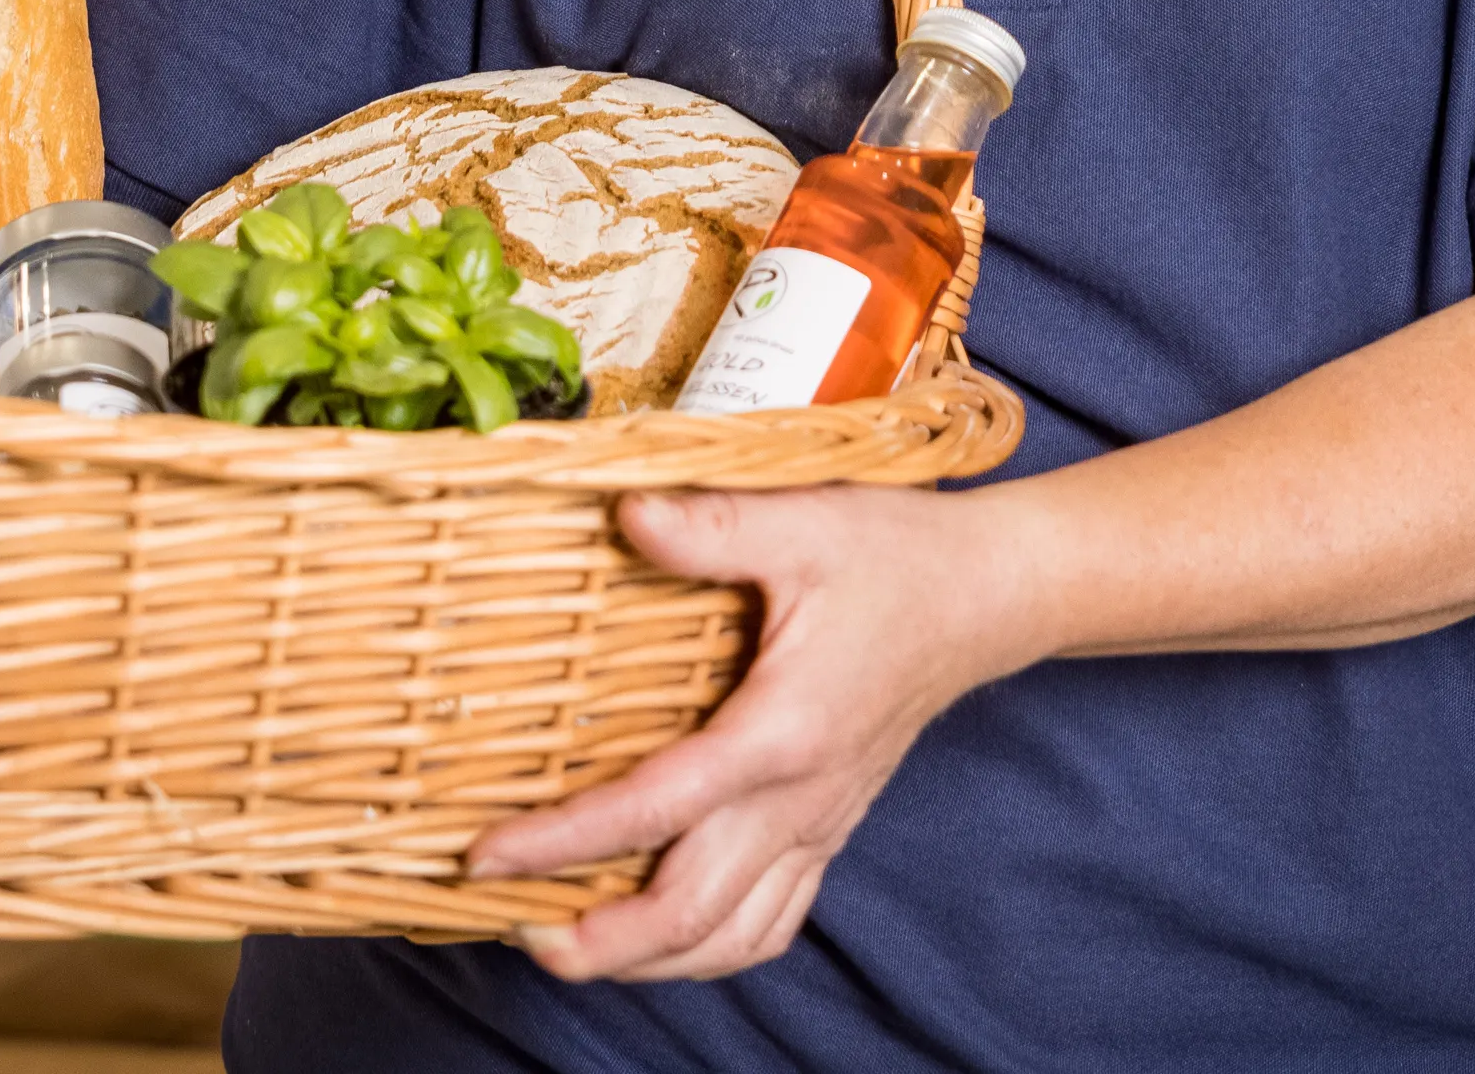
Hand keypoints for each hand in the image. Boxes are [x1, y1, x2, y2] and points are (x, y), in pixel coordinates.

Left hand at [463, 484, 1038, 984]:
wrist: (989, 596)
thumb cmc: (898, 557)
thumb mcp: (803, 521)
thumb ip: (711, 525)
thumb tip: (625, 513)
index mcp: (782, 731)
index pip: (655, 809)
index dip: (563, 841)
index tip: (485, 855)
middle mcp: (799, 799)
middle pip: (690, 914)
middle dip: (596, 943)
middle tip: (510, 926)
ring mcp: (818, 824)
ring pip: (731, 938)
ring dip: (647, 961)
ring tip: (570, 945)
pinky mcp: (830, 828)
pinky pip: (771, 924)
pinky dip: (708, 949)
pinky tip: (662, 935)